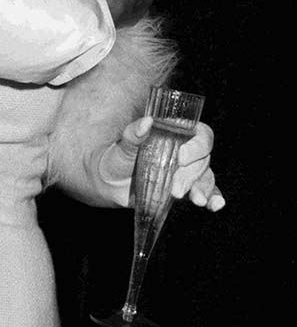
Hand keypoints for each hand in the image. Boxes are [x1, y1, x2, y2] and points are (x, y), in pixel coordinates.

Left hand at [104, 117, 223, 210]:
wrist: (111, 184)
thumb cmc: (118, 157)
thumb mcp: (123, 145)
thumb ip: (134, 133)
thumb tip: (146, 122)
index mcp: (176, 134)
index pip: (200, 134)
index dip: (198, 146)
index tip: (182, 158)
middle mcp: (186, 151)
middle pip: (203, 159)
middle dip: (191, 175)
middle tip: (175, 190)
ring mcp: (187, 171)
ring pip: (206, 176)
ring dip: (203, 189)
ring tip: (197, 201)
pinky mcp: (186, 189)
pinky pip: (206, 191)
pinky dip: (213, 198)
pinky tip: (216, 205)